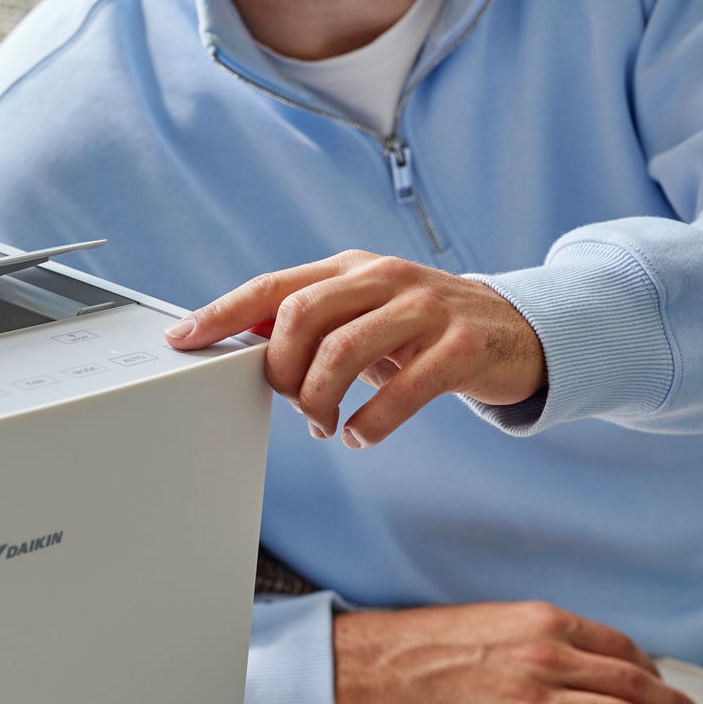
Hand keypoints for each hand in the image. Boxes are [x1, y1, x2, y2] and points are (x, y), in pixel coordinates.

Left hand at [165, 249, 545, 445]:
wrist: (519, 330)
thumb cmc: (423, 328)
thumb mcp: (367, 312)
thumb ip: (313, 322)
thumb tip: (240, 342)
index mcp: (351, 268)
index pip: (273, 287)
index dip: (222, 313)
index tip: (183, 340)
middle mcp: (385, 278)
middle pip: (300, 316)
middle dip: (280, 369)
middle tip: (291, 401)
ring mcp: (426, 309)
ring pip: (343, 351)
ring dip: (320, 400)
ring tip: (325, 425)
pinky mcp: (462, 347)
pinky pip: (404, 388)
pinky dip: (372, 421)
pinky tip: (362, 435)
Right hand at [333, 601, 702, 703]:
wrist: (388, 665)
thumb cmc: (441, 638)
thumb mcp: (503, 617)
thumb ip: (552, 635)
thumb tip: (602, 660)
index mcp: (543, 621)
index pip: (619, 646)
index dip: (651, 668)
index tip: (663, 684)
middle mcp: (544, 658)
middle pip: (627, 683)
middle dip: (667, 702)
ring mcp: (529, 699)